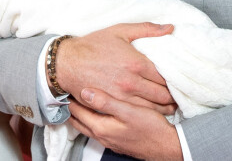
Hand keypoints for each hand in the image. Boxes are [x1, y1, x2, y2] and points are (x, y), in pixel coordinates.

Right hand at [56, 23, 175, 113]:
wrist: (68, 62)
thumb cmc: (93, 45)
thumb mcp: (119, 31)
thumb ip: (146, 29)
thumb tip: (170, 28)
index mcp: (136, 63)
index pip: (166, 77)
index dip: (175, 79)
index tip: (178, 79)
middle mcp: (132, 82)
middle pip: (164, 95)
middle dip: (173, 96)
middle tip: (177, 94)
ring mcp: (123, 97)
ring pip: (154, 108)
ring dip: (165, 108)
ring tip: (169, 104)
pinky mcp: (114, 106)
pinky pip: (138, 114)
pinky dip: (149, 113)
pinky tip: (152, 110)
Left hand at [68, 92, 182, 160]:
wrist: (169, 147)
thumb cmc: (151, 128)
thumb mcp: (128, 111)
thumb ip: (105, 102)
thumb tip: (84, 91)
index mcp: (101, 128)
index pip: (77, 111)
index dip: (69, 98)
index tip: (62, 84)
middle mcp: (103, 136)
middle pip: (79, 120)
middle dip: (71, 106)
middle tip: (64, 90)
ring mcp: (110, 139)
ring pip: (87, 124)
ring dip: (80, 112)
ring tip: (76, 98)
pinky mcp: (118, 139)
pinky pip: (97, 127)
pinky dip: (91, 117)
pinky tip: (95, 110)